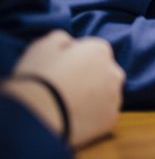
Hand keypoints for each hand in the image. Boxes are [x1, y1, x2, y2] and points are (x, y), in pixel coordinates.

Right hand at [8, 30, 124, 147]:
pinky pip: (102, 116)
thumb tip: (69, 43)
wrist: (36, 116)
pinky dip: (91, 118)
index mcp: (100, 50)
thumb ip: (61, 38)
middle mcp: (114, 71)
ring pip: (105, 95)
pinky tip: (73, 119)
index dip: (75, 61)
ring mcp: (114, 97)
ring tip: (66, 105)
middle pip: (103, 73)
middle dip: (89, 78)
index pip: (93, 51)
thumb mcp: (43, 45)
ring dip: (93, 98)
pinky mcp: (110, 120)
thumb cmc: (37, 77)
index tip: (60, 70)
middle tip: (64, 88)